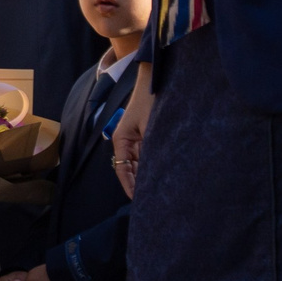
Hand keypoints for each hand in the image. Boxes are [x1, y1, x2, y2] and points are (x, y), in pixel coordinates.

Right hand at [111, 72, 151, 196]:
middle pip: (129, 168)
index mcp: (121, 140)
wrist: (154, 80)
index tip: (137, 200)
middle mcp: (126, 141)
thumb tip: (153, 171)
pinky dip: (151, 164)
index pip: (122, 170)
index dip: (129, 186)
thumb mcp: (151, 128)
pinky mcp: (145, 134)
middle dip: (138, 183)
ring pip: (138, 163)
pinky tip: (160, 172)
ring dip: (145, 174)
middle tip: (151, 198)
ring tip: (156, 189)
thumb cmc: (150, 101)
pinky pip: (146, 154)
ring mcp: (136, 137)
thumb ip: (150, 150)